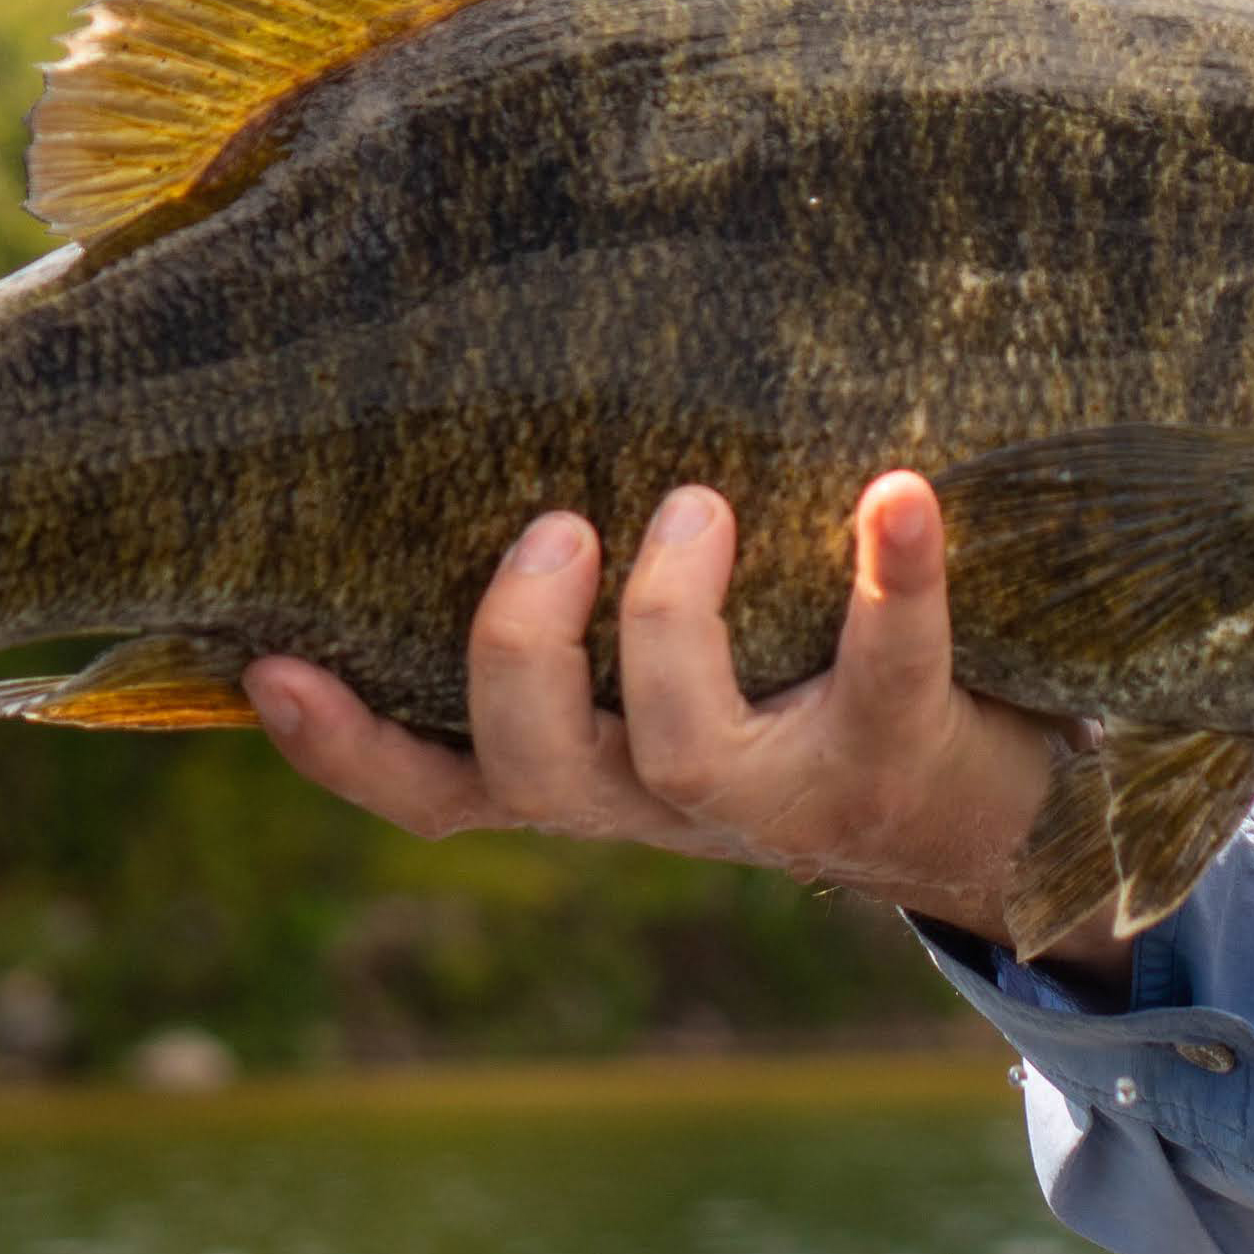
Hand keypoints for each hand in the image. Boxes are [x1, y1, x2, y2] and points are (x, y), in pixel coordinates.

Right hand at [243, 472, 1126, 985]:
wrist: (987, 814)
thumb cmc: (794, 701)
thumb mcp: (671, 681)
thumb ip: (581, 617)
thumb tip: (489, 440)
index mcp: (590, 774)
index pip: (433, 788)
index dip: (341, 746)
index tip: (267, 660)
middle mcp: (661, 798)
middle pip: (532, 767)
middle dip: (517, 648)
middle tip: (555, 526)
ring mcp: (782, 789)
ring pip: (681, 746)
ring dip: (669, 617)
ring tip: (696, 501)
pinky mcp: (902, 748)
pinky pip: (892, 663)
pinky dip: (893, 574)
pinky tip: (899, 491)